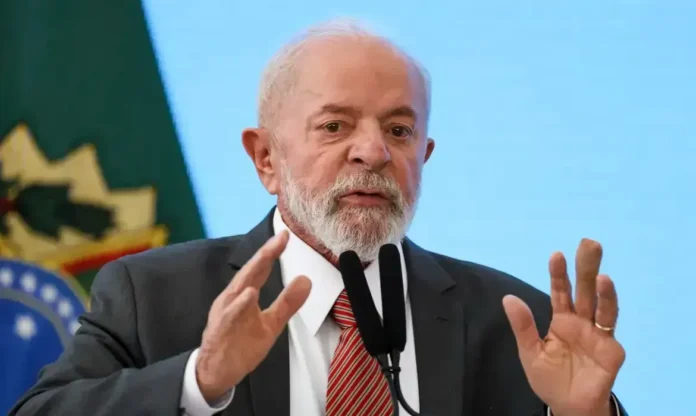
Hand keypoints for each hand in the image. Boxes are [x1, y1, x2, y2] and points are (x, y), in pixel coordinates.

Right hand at [195, 231, 310, 401]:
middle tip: (280, 238)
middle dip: (265, 254)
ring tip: (267, 256)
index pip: (260, 269)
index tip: (286, 235)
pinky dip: (238, 305)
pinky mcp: (220, 331)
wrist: (217, 372)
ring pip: (238, 290)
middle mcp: (232, 299)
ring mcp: (225, 314)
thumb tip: (306, 280)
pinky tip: (249, 295)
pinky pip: (229, 317)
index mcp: (243, 295)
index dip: (272, 252)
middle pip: (250, 272)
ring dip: (251, 273)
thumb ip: (287, 302)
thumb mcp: (271, 323)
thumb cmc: (241, 345)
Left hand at [502, 239, 624, 415]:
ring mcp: (597, 333)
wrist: (567, 406)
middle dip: (585, 267)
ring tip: (599, 266)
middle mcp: (581, 322)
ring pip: (599, 303)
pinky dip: (608, 305)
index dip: (558, 274)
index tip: (556, 254)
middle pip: (583, 289)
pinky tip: (605, 287)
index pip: (560, 292)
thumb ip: (522, 326)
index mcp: (562, 320)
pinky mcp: (610, 347)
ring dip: (600, 284)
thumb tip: (507, 298)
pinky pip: (609, 324)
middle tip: (588, 242)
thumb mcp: (530, 351)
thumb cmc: (549, 378)